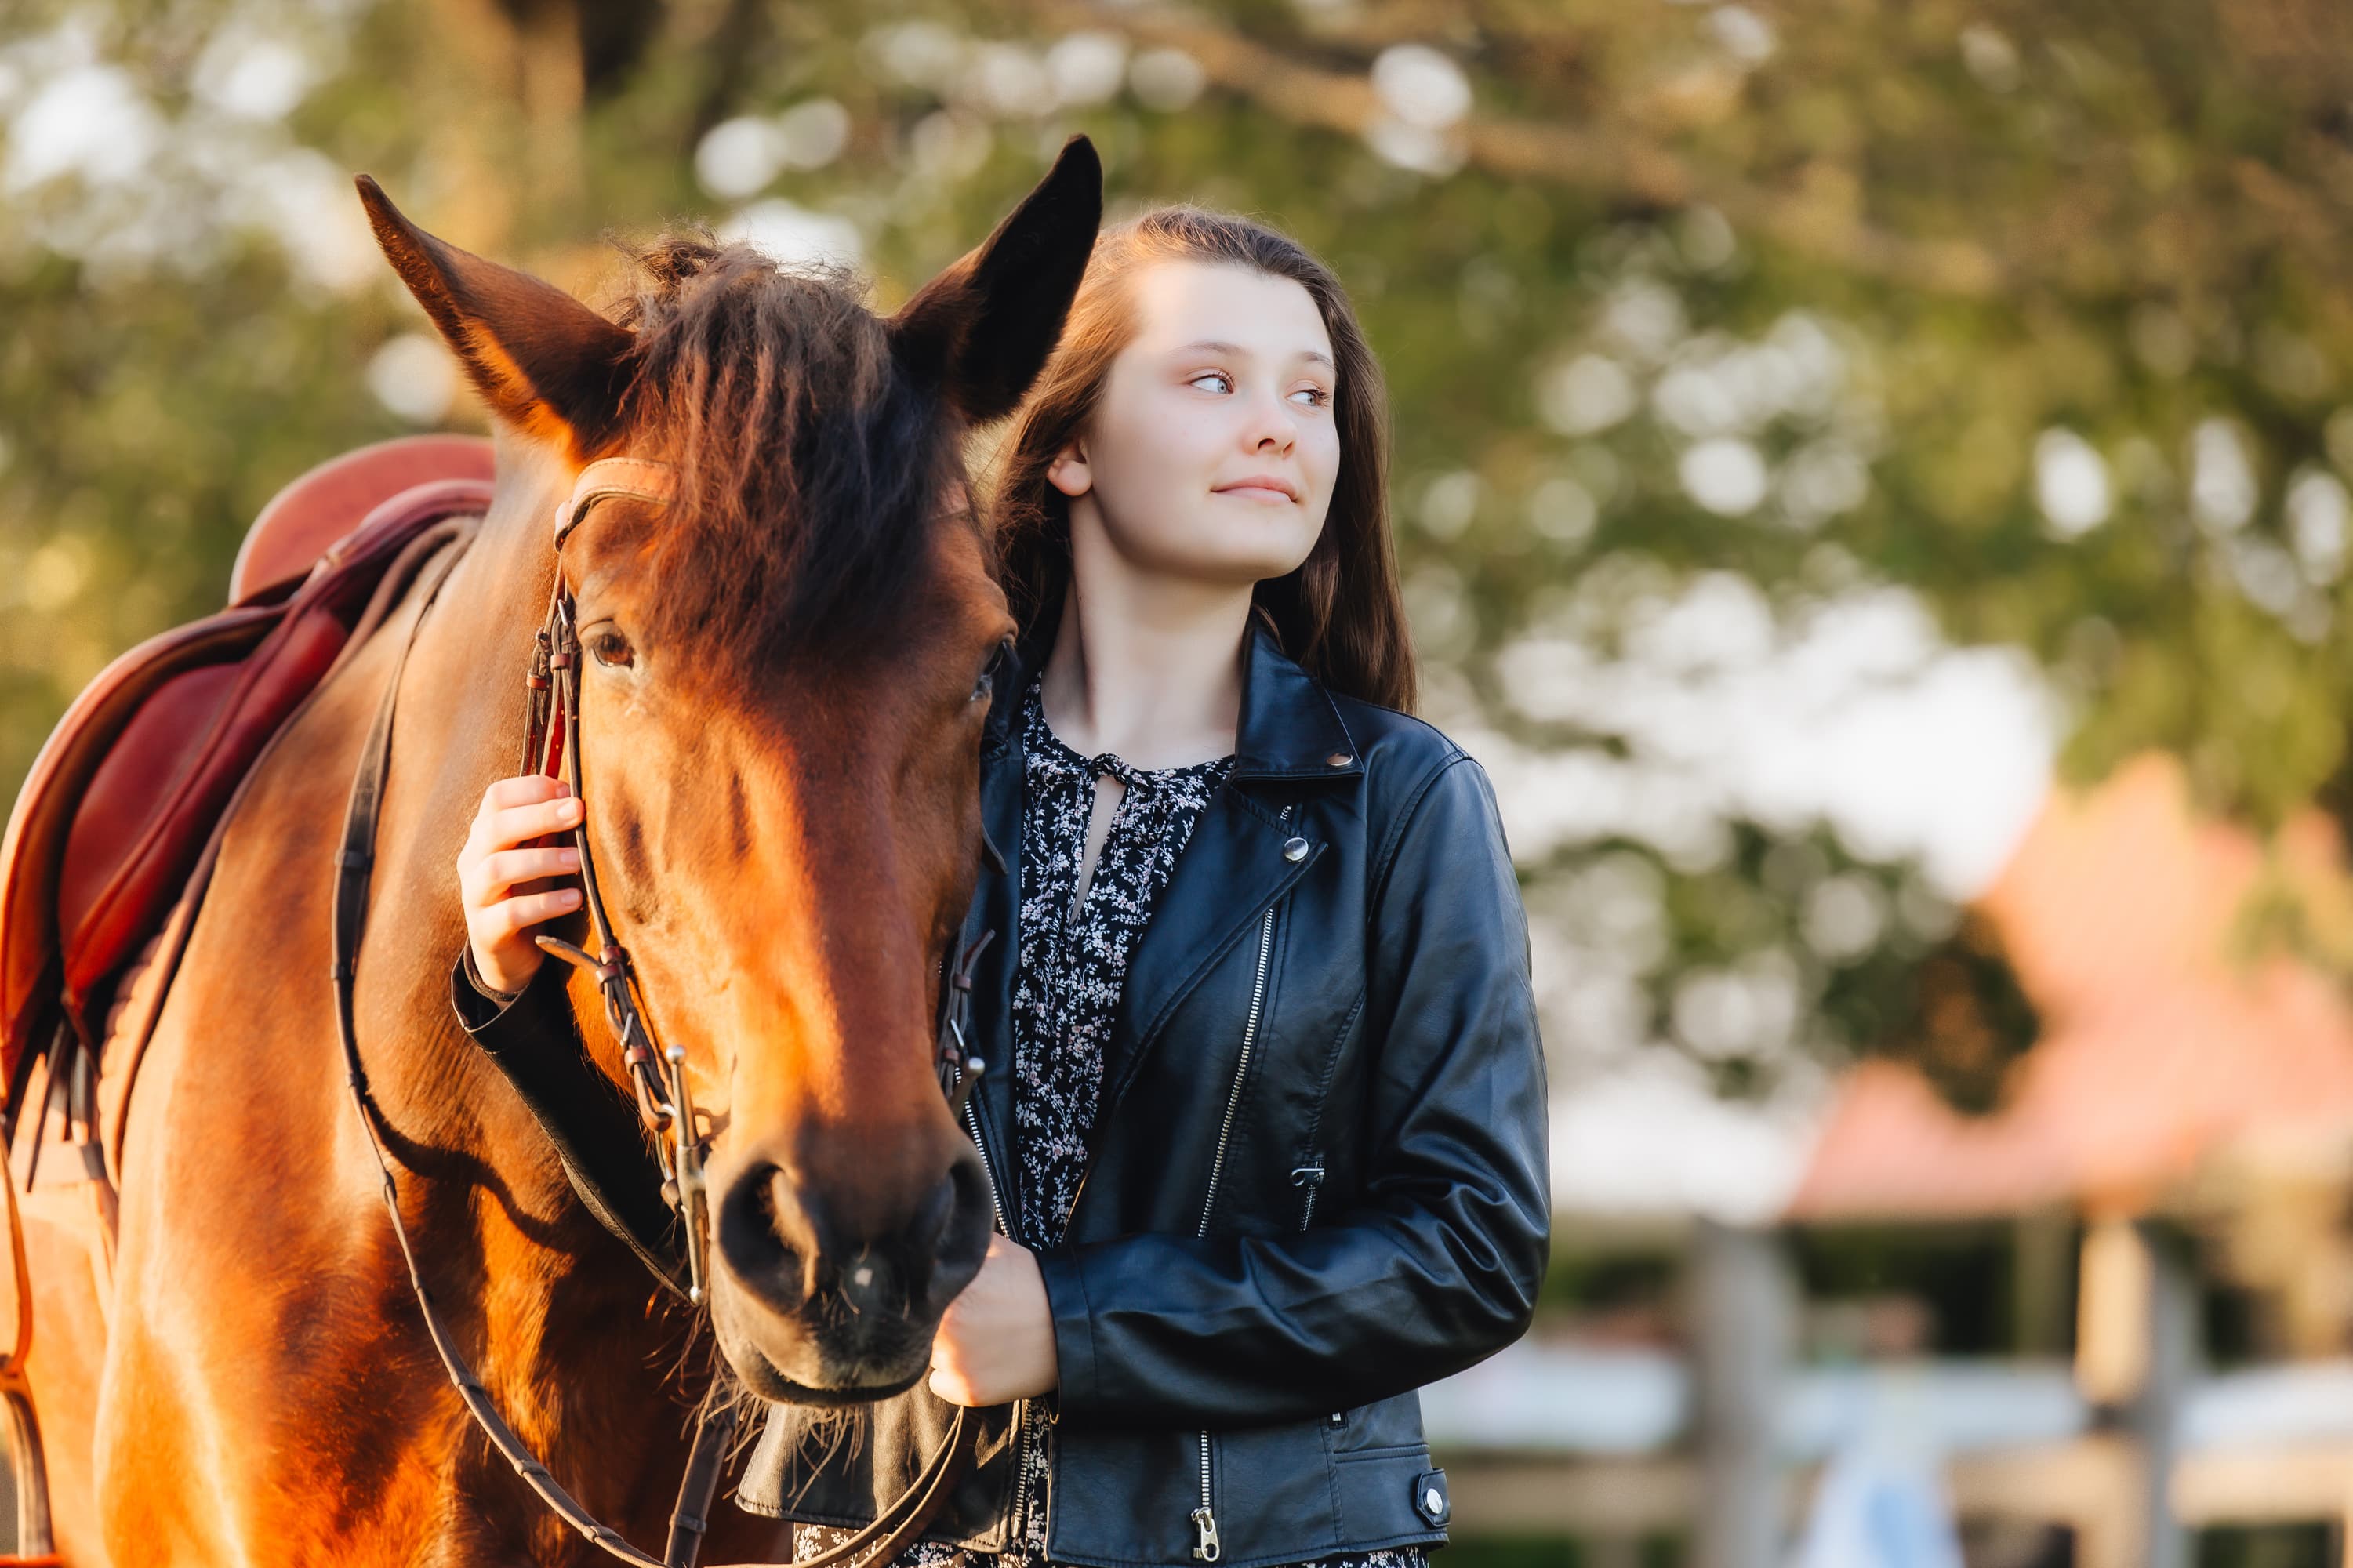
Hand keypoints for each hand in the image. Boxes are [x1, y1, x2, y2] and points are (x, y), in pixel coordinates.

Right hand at [456, 774, 585, 994]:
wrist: (510, 951)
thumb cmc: (531, 890)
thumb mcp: (542, 853)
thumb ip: (554, 825)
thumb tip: (586, 793)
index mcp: (486, 833)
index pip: (496, 797)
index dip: (532, 788)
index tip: (570, 790)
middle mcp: (474, 860)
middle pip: (495, 827)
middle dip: (539, 816)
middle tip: (578, 811)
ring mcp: (475, 896)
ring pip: (497, 869)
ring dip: (542, 859)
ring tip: (579, 860)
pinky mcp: (486, 931)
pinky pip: (510, 913)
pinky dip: (545, 904)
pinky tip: (574, 899)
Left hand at [928, 1234, 1058, 1405]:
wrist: (1070, 1324)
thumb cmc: (1031, 1284)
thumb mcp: (994, 1249)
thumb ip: (958, 1244)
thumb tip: (931, 1240)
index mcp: (946, 1291)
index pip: (913, 1298)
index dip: (928, 1297)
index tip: (946, 1297)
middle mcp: (944, 1329)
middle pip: (920, 1328)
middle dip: (938, 1322)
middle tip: (969, 1317)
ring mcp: (955, 1364)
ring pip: (928, 1355)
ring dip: (944, 1348)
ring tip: (978, 1337)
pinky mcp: (967, 1391)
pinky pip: (940, 1383)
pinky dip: (955, 1375)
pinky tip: (979, 1361)